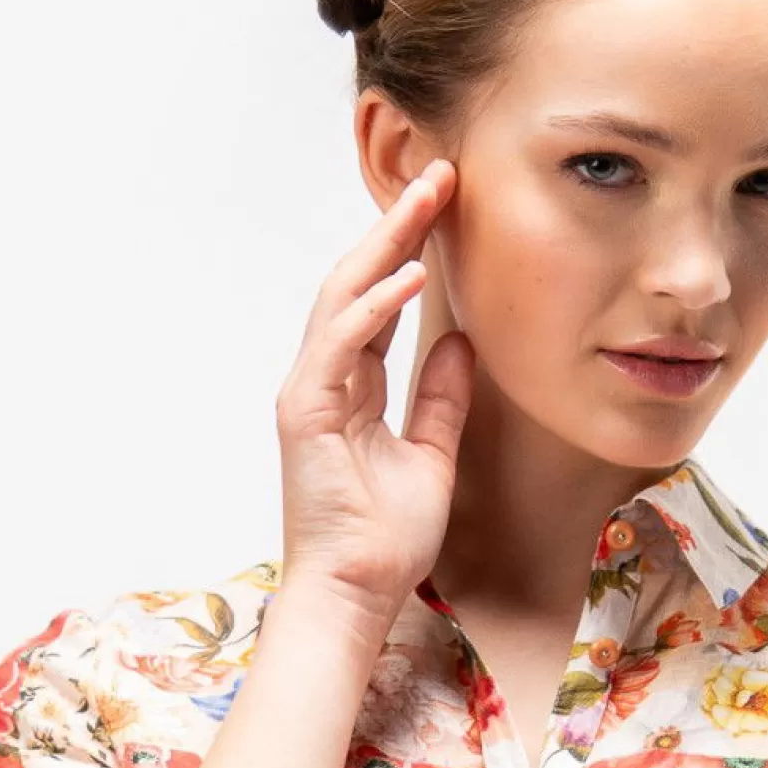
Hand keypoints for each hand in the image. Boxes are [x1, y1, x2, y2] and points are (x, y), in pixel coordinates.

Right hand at [275, 157, 474, 624]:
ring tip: (426, 199)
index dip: (410, 250)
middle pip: (358, 283)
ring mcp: (310, 393)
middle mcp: (325, 380)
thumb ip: (440, 396)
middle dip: (398, 227)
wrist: (357, 593)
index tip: (448, 206)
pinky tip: (408, 274)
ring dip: (385, 245)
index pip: (379, 301)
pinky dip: (373, 306)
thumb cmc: (386, 539)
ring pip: (342, 298)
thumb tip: (461, 343)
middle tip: (439, 174)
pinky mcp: (306, 412)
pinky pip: (340, 344)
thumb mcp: (431, 454)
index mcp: (351, 389)